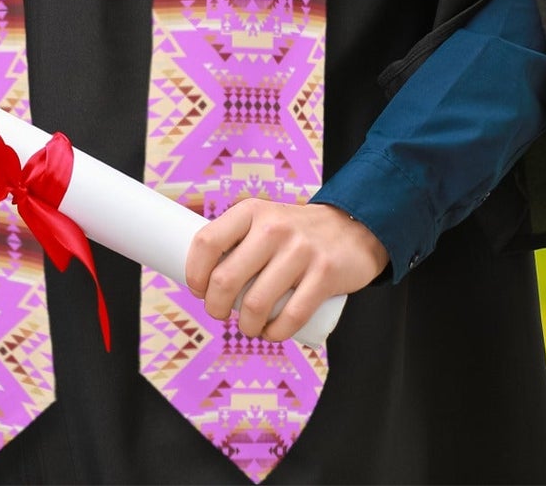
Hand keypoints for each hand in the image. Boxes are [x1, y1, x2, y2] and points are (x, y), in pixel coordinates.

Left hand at [184, 198, 388, 341]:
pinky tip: (270, 333)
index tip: (197, 289)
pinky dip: (275, 333)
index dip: (194, 272)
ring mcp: (300, 250)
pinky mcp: (324, 274)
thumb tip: (201, 277)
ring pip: (256, 303)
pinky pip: (291, 316)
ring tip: (247, 327)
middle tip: (218, 313)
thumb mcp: (263, 220)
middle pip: (226, 278)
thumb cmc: (294, 233)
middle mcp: (273, 227)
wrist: (351, 228)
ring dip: (245, 326)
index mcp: (251, 211)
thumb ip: (237, 239)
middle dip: (214, 307)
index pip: (207, 242)